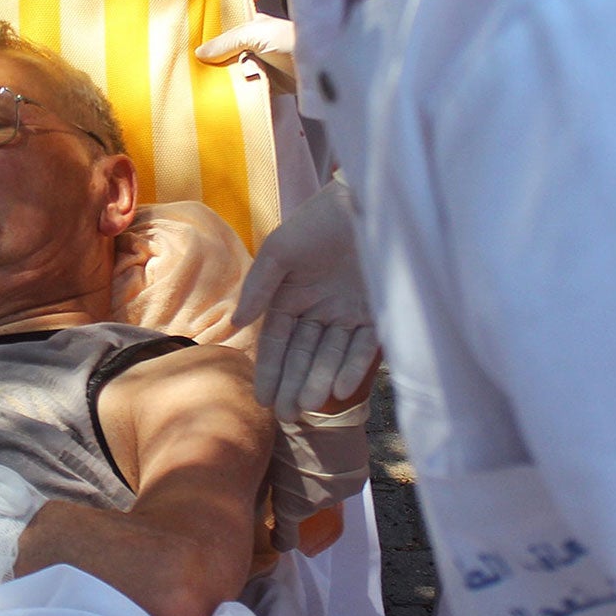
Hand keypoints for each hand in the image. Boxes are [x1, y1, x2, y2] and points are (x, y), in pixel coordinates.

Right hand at [196, 13, 299, 95]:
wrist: (318, 67)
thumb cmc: (289, 42)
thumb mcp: (253, 33)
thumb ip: (226, 42)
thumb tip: (199, 52)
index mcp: (252, 26)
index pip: (225, 32)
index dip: (209, 40)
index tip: (189, 49)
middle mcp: (255, 45)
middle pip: (226, 55)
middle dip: (214, 63)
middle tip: (193, 73)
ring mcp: (260, 65)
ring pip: (233, 73)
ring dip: (224, 80)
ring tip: (203, 87)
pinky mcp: (266, 84)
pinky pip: (245, 88)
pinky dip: (237, 92)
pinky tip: (221, 95)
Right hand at [235, 176, 379, 420]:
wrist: (370, 199)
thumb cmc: (319, 220)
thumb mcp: (280, 249)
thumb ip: (259, 286)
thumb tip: (237, 324)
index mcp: (291, 295)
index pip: (277, 341)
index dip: (269, 371)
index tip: (263, 400)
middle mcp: (319, 309)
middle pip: (303, 355)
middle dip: (293, 385)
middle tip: (286, 416)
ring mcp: (349, 313)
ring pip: (331, 356)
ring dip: (319, 381)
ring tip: (308, 407)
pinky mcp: (377, 313)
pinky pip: (362, 347)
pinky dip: (351, 367)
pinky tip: (339, 389)